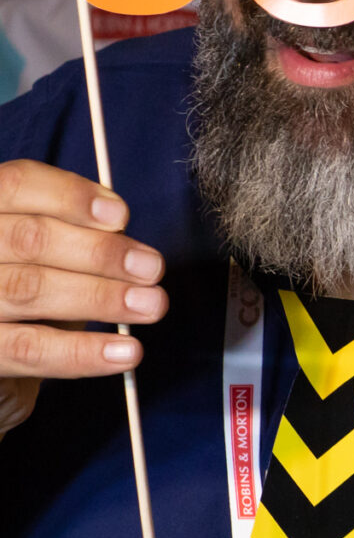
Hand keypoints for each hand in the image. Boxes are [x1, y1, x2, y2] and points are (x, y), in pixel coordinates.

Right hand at [0, 158, 166, 432]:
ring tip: (150, 305)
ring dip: (100, 297)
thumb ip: (71, 237)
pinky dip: (82, 351)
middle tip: (151, 268)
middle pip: (29, 239)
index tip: (120, 215)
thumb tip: (123, 240)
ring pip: (29, 288)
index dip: (70, 196)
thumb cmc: (22, 285)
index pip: (17, 185)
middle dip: (99, 252)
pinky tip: (125, 352)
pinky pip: (28, 348)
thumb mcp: (40, 252)